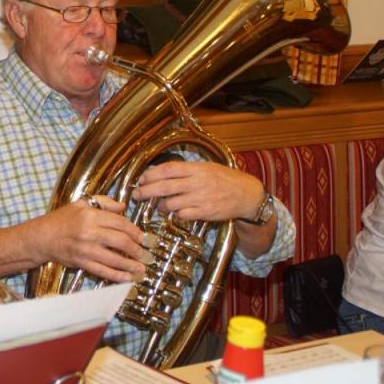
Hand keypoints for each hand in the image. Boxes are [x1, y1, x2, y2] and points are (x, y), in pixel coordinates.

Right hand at [35, 196, 146, 282]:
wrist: (42, 237)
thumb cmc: (61, 219)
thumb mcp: (81, 204)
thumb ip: (103, 203)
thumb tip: (123, 207)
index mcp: (90, 216)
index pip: (119, 223)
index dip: (134, 230)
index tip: (141, 236)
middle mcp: (89, 233)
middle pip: (120, 241)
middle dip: (135, 249)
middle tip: (143, 252)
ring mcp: (85, 250)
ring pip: (114, 259)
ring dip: (130, 265)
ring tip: (140, 268)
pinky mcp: (81, 262)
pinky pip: (102, 271)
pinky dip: (116, 276)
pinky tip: (127, 278)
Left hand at [132, 161, 264, 222]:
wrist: (246, 194)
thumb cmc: (224, 179)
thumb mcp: (206, 167)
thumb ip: (186, 170)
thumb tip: (160, 172)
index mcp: (196, 169)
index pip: (168, 169)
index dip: (151, 174)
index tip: (142, 179)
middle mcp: (197, 183)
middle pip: (164, 187)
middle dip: (146, 192)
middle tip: (136, 195)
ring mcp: (201, 199)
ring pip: (171, 203)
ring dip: (161, 205)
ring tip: (160, 205)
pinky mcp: (205, 213)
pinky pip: (183, 215)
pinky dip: (176, 214)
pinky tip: (176, 212)